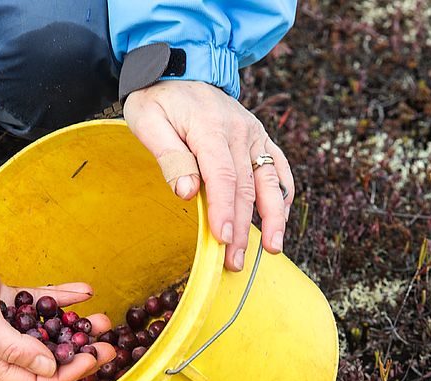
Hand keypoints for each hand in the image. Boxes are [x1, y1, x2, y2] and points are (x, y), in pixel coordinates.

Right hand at [0, 239, 115, 380]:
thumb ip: (16, 349)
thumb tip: (50, 369)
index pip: (37, 380)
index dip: (68, 373)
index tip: (94, 360)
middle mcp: (2, 347)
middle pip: (48, 357)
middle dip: (80, 351)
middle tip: (109, 343)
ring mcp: (7, 323)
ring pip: (49, 330)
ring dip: (76, 325)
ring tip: (101, 319)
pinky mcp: (10, 301)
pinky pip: (42, 303)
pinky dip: (63, 298)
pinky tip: (85, 292)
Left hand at [124, 80, 294, 270]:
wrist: (183, 67)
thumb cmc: (159, 100)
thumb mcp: (147, 120)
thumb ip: (168, 155)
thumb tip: (186, 192)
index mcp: (210, 128)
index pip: (222, 177)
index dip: (224, 211)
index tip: (224, 240)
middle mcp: (239, 132)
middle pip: (245, 188)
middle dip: (243, 228)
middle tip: (235, 262)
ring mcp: (255, 136)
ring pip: (270, 182)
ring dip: (274, 219)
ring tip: (273, 249)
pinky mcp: (262, 140)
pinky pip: (279, 170)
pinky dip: (283, 196)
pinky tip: (280, 220)